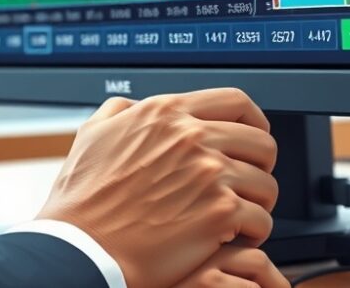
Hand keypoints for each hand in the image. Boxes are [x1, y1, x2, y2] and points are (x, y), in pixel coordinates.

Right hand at [35, 88, 277, 287]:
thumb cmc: (82, 200)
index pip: (235, 102)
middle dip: (259, 166)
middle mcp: (191, 137)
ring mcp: (209, 174)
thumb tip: (134, 105)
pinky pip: (261, 221)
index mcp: (164, 114)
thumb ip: (119, 112)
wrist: (82, 248)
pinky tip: (230, 239)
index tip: (251, 139)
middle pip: (262, 142)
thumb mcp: (91, 136)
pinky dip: (252, 234)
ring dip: (256, 203)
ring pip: (267, 184)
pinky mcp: (220, 213)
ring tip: (237, 217)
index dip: (253, 122)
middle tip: (245, 185)